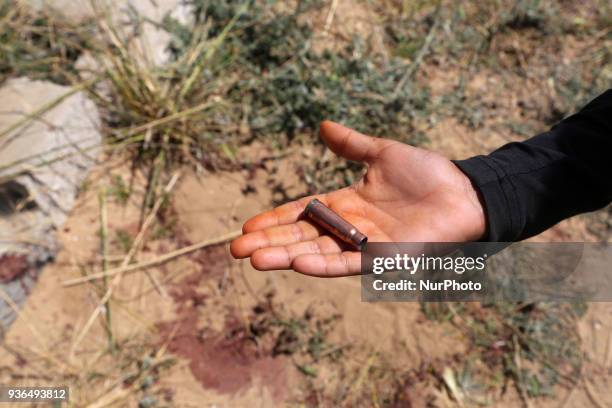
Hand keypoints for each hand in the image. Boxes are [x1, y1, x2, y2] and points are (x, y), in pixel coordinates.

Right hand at [230, 121, 485, 276]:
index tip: (246, 226)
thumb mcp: (382, 152)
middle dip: (269, 243)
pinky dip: (323, 264)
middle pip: (301, 237)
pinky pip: (349, 263)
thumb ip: (351, 144)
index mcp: (345, 204)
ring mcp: (365, 245)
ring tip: (255, 260)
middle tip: (236, 250)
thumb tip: (321, 125)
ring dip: (286, 256)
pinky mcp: (384, 258)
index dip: (275, 219)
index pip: (301, 213)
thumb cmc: (427, 173)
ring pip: (317, 253)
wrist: (464, 190)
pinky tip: (298, 263)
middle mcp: (350, 228)